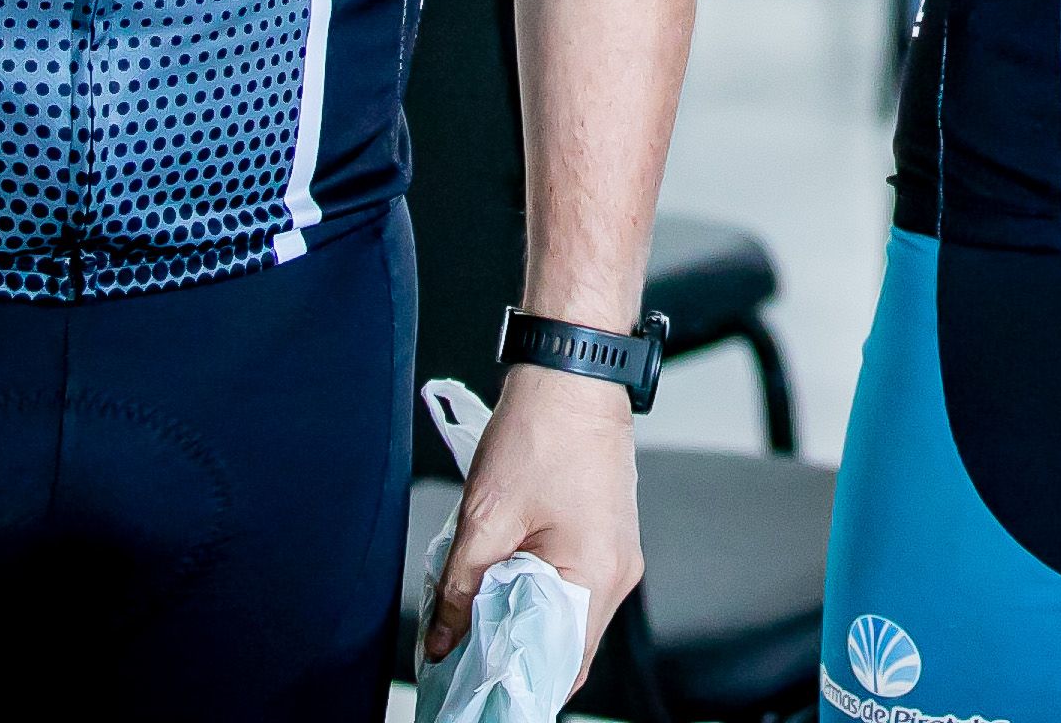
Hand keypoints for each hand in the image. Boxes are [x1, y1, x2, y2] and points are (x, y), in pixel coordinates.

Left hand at [424, 364, 639, 678]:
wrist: (572, 373)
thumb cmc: (541, 431)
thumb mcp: (483, 518)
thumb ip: (460, 588)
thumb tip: (443, 640)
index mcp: (595, 575)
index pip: (557, 665)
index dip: (510, 683)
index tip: (468, 687)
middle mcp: (617, 573)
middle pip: (565, 648)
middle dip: (512, 656)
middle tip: (461, 658)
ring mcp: (618, 556)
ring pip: (567, 619)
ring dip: (523, 625)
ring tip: (474, 619)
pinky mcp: (608, 539)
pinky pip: (574, 589)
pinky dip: (538, 597)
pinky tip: (502, 585)